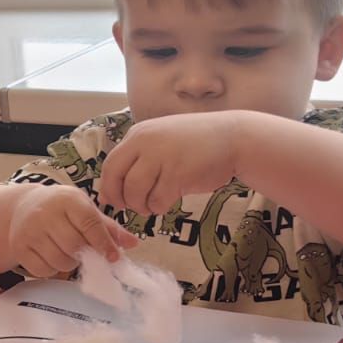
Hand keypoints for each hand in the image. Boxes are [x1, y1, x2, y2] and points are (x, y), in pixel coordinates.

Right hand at [8, 186, 138, 277]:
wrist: (22, 206)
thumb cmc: (61, 208)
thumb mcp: (84, 209)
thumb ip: (108, 227)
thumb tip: (133, 243)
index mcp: (67, 199)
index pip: (90, 224)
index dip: (104, 243)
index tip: (113, 257)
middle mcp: (45, 212)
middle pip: (75, 246)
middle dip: (86, 255)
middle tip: (87, 253)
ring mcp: (29, 230)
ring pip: (59, 261)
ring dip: (70, 264)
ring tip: (68, 252)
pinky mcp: (18, 247)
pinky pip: (42, 270)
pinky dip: (52, 270)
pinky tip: (52, 257)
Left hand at [97, 112, 243, 215]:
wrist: (234, 138)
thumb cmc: (195, 143)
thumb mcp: (160, 141)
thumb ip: (137, 158)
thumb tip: (110, 189)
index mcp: (138, 135)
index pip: (110, 165)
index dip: (109, 187)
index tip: (113, 200)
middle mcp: (146, 143)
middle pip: (118, 179)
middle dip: (120, 199)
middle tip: (130, 207)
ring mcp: (162, 158)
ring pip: (135, 192)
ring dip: (140, 206)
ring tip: (151, 206)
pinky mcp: (179, 174)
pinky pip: (158, 199)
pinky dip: (158, 207)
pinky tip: (166, 204)